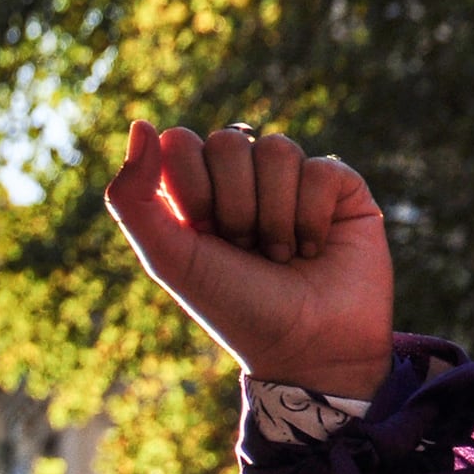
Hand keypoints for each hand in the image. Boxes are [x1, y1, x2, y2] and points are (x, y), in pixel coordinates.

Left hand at [105, 120, 394, 394]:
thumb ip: (133, 199)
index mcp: (198, 192)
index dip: (192, 189)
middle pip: (228, 140)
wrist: (307, 350)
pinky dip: (311, 219)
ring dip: (273, 217)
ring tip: (281, 256)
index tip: (204, 236)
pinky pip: (319, 169)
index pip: (180, 142)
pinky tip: (314, 249)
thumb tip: (140, 124)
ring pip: (277, 149)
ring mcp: (293, 179)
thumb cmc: (236, 308)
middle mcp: (245, 179)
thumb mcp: (170, 260)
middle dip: (234, 205)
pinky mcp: (340, 186)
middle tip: (245, 250)